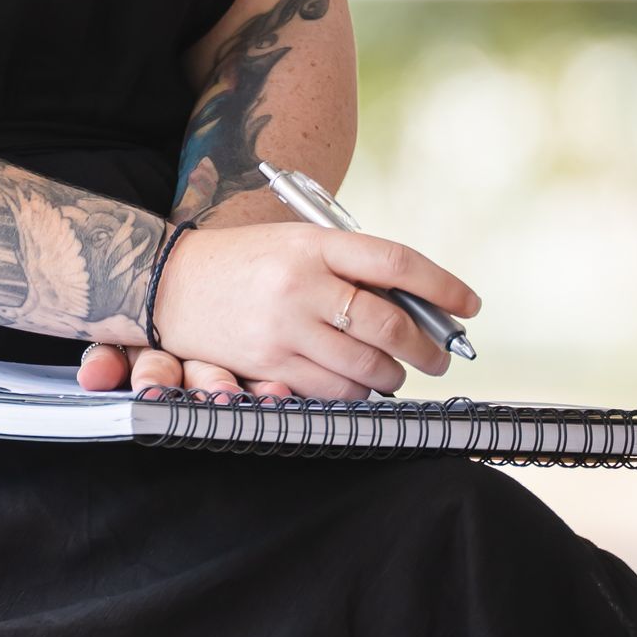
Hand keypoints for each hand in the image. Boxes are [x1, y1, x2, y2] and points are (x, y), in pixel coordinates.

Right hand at [75, 221, 478, 400]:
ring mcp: (285, 328)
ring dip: (394, 376)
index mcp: (315, 245)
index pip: (395, 263)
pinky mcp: (270, 363)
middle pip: (388, 324)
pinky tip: (360, 384)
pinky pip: (333, 391)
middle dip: (428, 347)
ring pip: (366, 367)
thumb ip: (349, 268)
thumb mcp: (297, 243)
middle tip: (441, 355)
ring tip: (399, 372)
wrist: (167, 282)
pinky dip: (358, 393)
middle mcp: (302, 285)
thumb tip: (414, 305)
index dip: (441, 286)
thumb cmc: (244, 261)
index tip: (469, 305)